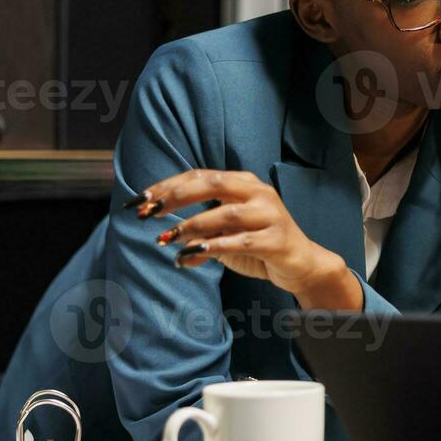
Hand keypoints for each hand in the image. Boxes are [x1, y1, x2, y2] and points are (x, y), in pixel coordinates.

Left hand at [125, 170, 359, 309]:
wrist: (301, 264)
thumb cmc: (260, 245)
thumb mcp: (225, 238)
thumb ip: (198, 236)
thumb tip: (168, 245)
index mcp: (244, 183)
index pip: (200, 176)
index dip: (167, 186)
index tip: (139, 200)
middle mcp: (259, 192)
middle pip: (212, 184)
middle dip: (176, 197)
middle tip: (148, 213)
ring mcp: (270, 215)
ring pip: (224, 213)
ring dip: (190, 226)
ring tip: (166, 240)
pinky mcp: (276, 239)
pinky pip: (239, 241)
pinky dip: (210, 247)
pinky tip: (188, 256)